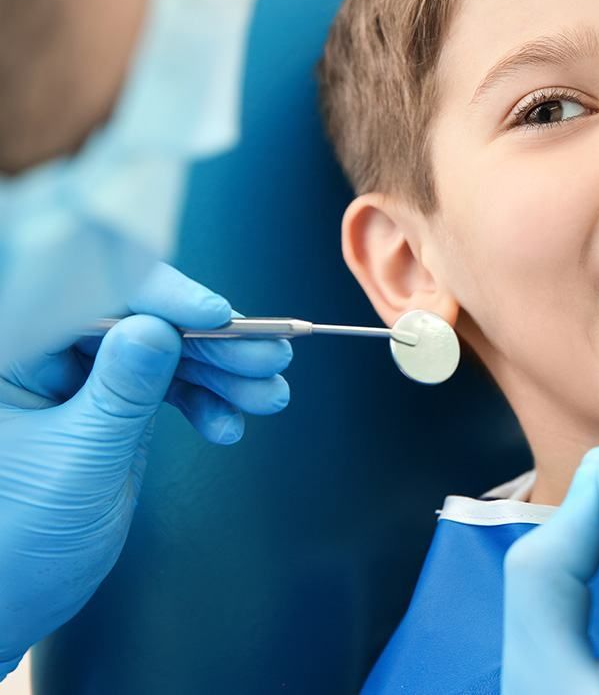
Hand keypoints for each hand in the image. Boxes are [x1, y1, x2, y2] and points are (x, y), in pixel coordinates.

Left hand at [0, 263, 291, 674]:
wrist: (10, 605)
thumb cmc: (13, 546)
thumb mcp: (77, 467)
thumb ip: (120, 395)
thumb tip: (158, 328)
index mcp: (14, 356)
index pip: (91, 298)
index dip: (160, 297)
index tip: (217, 316)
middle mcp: (45, 355)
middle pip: (141, 319)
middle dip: (210, 340)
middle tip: (266, 358)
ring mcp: (82, 378)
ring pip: (165, 349)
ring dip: (223, 371)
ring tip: (268, 395)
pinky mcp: (112, 403)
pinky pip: (169, 383)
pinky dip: (207, 400)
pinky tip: (229, 425)